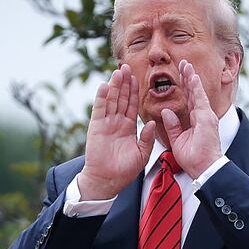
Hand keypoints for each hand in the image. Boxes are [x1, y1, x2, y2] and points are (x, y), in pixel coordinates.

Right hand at [80, 64, 155, 199]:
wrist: (107, 181)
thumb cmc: (124, 171)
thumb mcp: (142, 154)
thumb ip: (146, 138)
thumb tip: (151, 122)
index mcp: (128, 128)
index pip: (132, 105)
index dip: (134, 92)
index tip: (138, 78)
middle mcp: (117, 123)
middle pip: (121, 98)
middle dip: (124, 83)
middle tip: (127, 67)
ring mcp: (106, 123)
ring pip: (111, 100)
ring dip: (115, 86)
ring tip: (118, 71)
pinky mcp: (96, 127)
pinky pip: (99, 109)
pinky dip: (102, 97)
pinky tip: (105, 85)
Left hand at [161, 60, 222, 178]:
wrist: (204, 169)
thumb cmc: (194, 160)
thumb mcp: (177, 141)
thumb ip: (172, 125)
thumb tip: (166, 112)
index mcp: (196, 121)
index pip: (189, 100)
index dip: (184, 87)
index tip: (180, 75)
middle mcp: (203, 116)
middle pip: (194, 93)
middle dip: (187, 78)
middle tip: (183, 64)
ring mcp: (206, 116)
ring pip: (197, 92)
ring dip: (191, 78)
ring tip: (185, 64)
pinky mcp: (207, 118)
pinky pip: (200, 99)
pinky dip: (196, 87)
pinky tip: (191, 76)